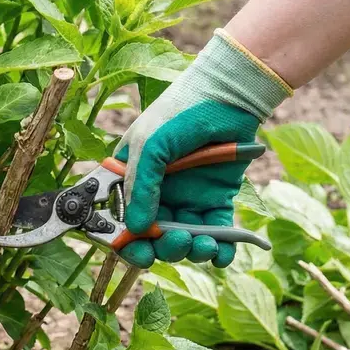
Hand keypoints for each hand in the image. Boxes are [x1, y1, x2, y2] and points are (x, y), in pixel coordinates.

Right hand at [114, 100, 260, 268]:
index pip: (120, 219)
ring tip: (204, 244)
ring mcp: (186, 198)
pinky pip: (215, 233)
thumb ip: (140, 187)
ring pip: (183, 240)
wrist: (228, 96)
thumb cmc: (180, 113)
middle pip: (152, 237)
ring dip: (191, 250)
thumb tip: (137, 229)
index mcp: (131, 179)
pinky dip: (220, 250)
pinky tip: (221, 253)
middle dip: (162, 248)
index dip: (125, 240)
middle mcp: (157, 193)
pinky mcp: (216, 199)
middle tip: (175, 242)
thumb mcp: (150, 146)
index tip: (137, 249)